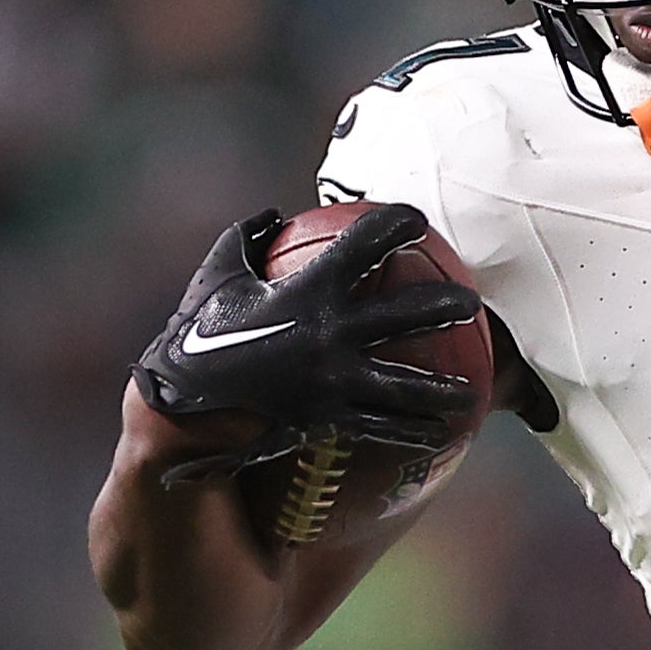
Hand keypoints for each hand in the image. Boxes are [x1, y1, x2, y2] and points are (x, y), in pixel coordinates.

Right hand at [132, 205, 483, 457]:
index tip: (417, 221)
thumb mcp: (217, 278)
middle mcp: (330, 333)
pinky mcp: (329, 419)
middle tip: (470, 303)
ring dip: (444, 388)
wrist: (178, 410)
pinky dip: (416, 432)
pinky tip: (443, 434)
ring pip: (407, 384)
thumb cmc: (195, 337)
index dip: (397, 225)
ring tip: (472, 391)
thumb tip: (273, 215)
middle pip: (407, 315)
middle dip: (446, 306)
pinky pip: (383, 428)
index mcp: (308, 290)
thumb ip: (247, 241)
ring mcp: (334, 380)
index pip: (365, 243)